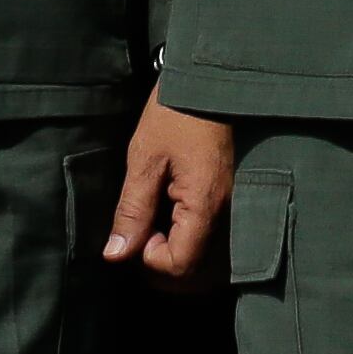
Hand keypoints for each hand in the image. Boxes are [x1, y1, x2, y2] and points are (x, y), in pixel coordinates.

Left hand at [104, 93, 235, 287]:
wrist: (210, 81)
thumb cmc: (175, 113)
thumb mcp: (144, 159)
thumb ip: (132, 211)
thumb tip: (116, 256)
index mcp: (205, 205)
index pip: (180, 266)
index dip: (150, 259)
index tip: (138, 230)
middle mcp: (228, 214)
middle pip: (199, 272)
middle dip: (166, 263)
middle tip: (146, 232)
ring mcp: (236, 208)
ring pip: (210, 262)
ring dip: (182, 255)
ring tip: (161, 225)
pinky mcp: (236, 200)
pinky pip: (218, 241)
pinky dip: (195, 241)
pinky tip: (178, 217)